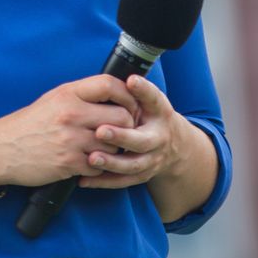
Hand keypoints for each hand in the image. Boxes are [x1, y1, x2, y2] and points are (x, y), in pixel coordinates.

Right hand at [0, 74, 139, 187]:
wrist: (1, 149)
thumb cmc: (30, 124)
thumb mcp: (53, 99)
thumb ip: (82, 95)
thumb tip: (116, 95)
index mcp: (67, 94)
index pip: (110, 85)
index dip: (128, 94)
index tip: (129, 104)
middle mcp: (71, 114)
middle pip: (122, 117)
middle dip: (127, 126)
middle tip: (123, 132)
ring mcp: (71, 140)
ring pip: (114, 144)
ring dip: (113, 149)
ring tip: (102, 148)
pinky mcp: (69, 163)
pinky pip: (101, 166)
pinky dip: (98, 166)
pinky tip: (88, 162)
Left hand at [77, 75, 193, 189]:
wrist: (173, 146)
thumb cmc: (150, 116)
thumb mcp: (149, 100)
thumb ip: (136, 90)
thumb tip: (124, 76)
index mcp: (160, 114)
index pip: (154, 100)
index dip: (144, 90)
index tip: (131, 81)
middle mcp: (158, 138)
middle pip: (141, 140)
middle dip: (122, 136)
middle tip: (101, 131)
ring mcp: (151, 160)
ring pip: (132, 165)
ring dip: (111, 162)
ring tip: (91, 158)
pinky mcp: (141, 175)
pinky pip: (121, 181)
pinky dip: (103, 181)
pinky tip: (84, 179)